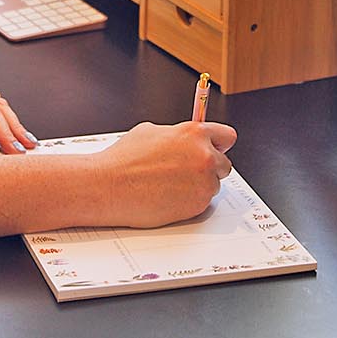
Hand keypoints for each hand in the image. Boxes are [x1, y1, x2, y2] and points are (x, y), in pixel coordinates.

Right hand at [92, 121, 237, 227]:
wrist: (109, 186)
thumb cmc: (124, 160)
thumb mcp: (151, 132)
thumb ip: (178, 135)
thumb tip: (185, 139)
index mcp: (194, 134)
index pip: (227, 136)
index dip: (219, 144)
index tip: (215, 149)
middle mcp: (204, 157)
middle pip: (224, 165)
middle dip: (209, 168)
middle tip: (186, 173)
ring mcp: (203, 183)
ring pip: (212, 186)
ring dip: (198, 186)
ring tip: (169, 186)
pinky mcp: (197, 206)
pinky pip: (201, 203)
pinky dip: (189, 202)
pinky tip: (167, 197)